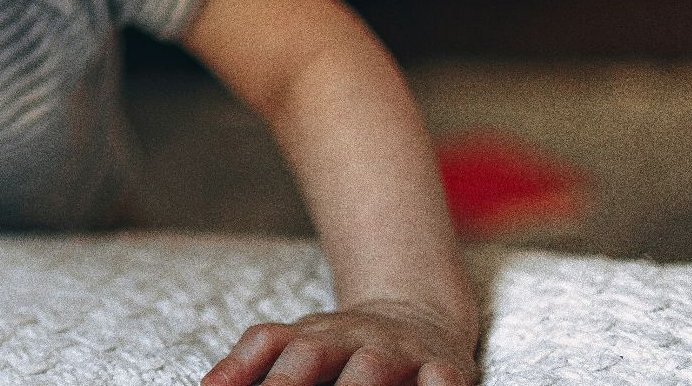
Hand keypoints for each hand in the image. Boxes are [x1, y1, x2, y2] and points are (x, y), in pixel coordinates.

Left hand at [204, 299, 477, 385]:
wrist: (418, 313)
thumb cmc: (343, 345)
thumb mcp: (295, 344)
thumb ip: (248, 363)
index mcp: (310, 335)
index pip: (271, 346)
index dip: (247, 373)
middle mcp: (350, 339)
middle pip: (314, 355)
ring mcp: (397, 352)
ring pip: (372, 370)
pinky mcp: (444, 368)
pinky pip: (440, 383)